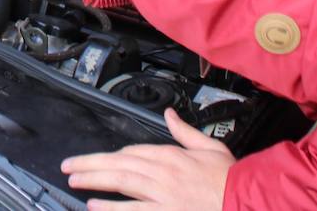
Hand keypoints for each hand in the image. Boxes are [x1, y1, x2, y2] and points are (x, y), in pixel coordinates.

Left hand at [61, 108, 234, 209]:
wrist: (248, 202)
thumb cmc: (231, 180)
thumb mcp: (210, 147)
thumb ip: (185, 131)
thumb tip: (170, 114)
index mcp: (172, 155)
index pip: (134, 152)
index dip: (114, 156)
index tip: (102, 159)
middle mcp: (162, 173)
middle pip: (118, 164)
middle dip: (90, 164)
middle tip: (69, 166)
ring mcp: (161, 195)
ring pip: (120, 183)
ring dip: (93, 181)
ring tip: (74, 180)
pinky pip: (133, 210)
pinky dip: (112, 207)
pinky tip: (95, 206)